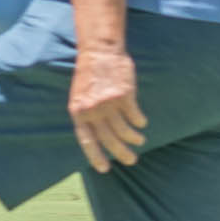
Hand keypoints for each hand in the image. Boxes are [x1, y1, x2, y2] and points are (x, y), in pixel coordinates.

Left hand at [70, 38, 146, 168]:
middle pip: (109, 139)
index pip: (87, 141)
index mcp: (78, 112)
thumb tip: (97, 137)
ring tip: (139, 141)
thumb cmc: (90, 75)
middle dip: (121, 153)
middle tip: (131, 161)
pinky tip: (141, 123)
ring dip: (133, 138)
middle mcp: (92, 110)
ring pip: (124, 130)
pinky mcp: (124, 94)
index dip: (96, 157)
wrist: (99, 51)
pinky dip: (139, 121)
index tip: (105, 169)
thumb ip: (86, 115)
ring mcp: (108, 103)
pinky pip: (135, 116)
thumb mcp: (79, 97)